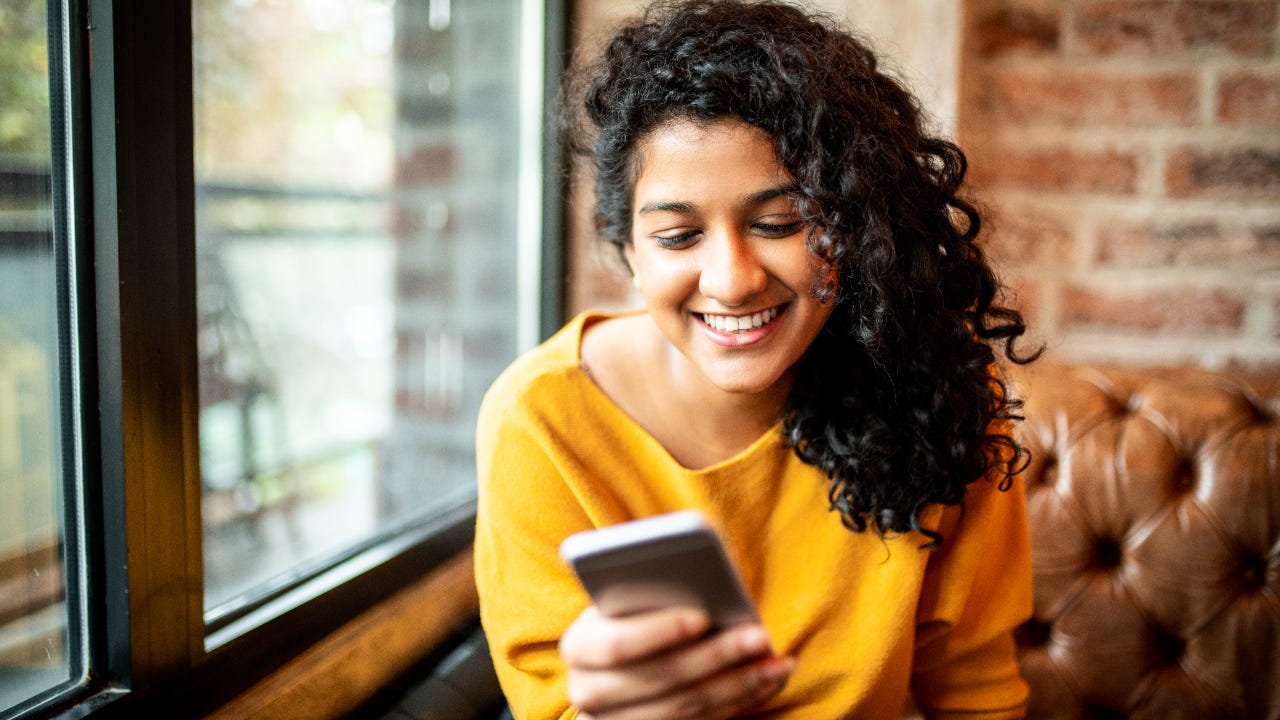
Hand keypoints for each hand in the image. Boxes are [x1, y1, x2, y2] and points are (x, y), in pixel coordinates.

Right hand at [559, 605, 794, 719]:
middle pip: (661, 679)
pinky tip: (767, 679)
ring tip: (777, 661)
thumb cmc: (628, 617)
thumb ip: (648, 586)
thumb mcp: (626, 599)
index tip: (702, 616)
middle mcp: (589, 693)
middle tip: (760, 635)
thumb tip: (698, 568)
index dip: (659, 632)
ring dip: (738, 684)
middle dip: (716, 656)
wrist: (614, 670)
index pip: (616, 644)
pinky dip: (738, 702)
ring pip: (685, 708)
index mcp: (579, 647)